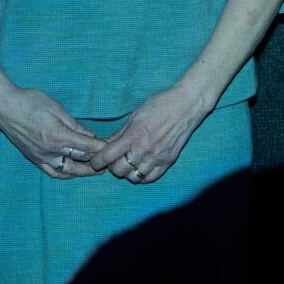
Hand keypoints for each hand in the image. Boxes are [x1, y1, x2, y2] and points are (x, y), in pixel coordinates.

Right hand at [0, 85, 105, 178]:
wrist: (3, 107)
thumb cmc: (30, 101)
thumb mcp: (56, 108)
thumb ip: (74, 124)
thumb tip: (90, 136)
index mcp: (57, 136)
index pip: (86, 147)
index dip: (100, 148)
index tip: (111, 148)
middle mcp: (49, 151)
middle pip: (79, 161)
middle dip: (95, 162)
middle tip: (108, 161)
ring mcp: (40, 157)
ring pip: (67, 171)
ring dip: (82, 172)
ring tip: (95, 171)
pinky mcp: (33, 158)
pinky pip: (52, 172)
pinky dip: (65, 174)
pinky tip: (73, 172)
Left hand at [91, 86, 208, 184]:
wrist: (187, 105)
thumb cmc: (161, 105)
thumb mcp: (135, 115)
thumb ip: (120, 133)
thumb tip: (105, 144)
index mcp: (134, 135)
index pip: (108, 156)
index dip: (97, 161)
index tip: (96, 161)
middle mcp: (144, 149)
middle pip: (119, 170)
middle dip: (112, 166)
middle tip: (114, 159)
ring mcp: (157, 157)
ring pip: (133, 177)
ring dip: (127, 172)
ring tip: (128, 163)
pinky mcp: (168, 162)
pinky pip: (150, 178)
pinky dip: (142, 176)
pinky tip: (140, 167)